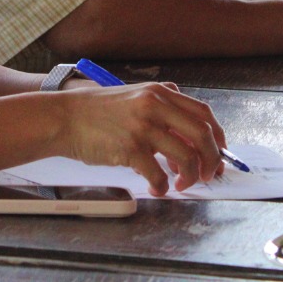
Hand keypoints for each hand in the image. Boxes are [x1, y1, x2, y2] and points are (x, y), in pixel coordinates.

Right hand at [57, 83, 226, 196]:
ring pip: (186, 157)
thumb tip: (190, 142)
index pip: (204, 113)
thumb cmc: (97, 113)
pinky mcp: (129, 148)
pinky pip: (158, 175)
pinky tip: (158, 189)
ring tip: (181, 184)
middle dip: (211, 160)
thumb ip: (162, 111)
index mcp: (160, 92)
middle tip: (208, 175)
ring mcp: (143, 127)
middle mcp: (155, 106)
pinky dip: (163, 187)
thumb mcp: (135, 98)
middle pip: (202, 135)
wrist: (64, 118)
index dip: (217, 137)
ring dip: (189, 177)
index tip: (217, 153)